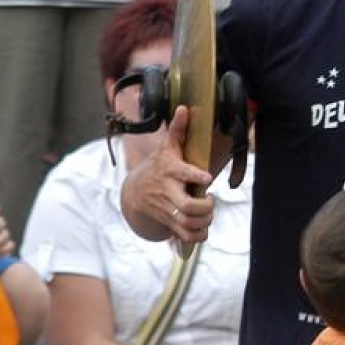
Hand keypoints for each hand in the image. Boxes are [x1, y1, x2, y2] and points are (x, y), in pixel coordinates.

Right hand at [119, 106, 215, 242]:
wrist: (134, 193)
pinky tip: (204, 227)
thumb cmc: (157, 166)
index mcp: (169, 171)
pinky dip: (198, 236)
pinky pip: (185, 236)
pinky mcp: (168, 223)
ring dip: (204, 222)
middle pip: (185, 206)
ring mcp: (167, 209)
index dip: (195, 177)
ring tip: (208, 212)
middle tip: (210, 200)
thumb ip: (177, 130)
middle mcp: (167, 192)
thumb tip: (184, 108)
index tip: (207, 178)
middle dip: (204, 207)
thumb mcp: (166, 147)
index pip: (182, 173)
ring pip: (187, 223)